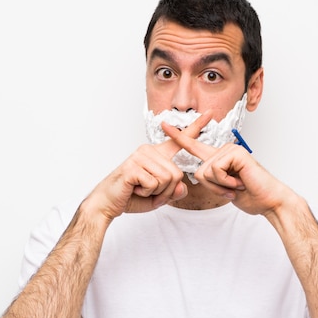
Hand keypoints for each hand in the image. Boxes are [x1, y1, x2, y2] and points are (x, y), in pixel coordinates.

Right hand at [84, 111, 213, 221]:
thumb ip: (174, 192)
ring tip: (140, 189)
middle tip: (148, 191)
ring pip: (168, 179)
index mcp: (157, 155)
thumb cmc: (131, 196)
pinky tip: (134, 188)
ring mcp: (140, 156)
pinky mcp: (133, 166)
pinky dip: (147, 193)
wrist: (107, 203)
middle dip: (166, 191)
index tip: (210, 113)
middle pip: (177, 174)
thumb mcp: (159, 196)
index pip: (179, 140)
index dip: (196, 127)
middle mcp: (149, 151)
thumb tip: (182, 187)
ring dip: (157, 193)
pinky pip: (155, 184)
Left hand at [161, 123, 290, 216]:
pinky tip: (239, 183)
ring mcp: (230, 150)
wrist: (268, 200)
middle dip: (212, 187)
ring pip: (205, 172)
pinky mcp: (235, 153)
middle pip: (198, 171)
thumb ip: (210, 179)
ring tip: (237, 186)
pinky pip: (216, 170)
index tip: (164, 125)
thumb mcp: (222, 188)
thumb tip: (198, 174)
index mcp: (217, 158)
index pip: (194, 146)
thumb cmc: (249, 195)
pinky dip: (226, 182)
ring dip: (220, 186)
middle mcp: (223, 151)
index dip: (179, 137)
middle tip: (232, 189)